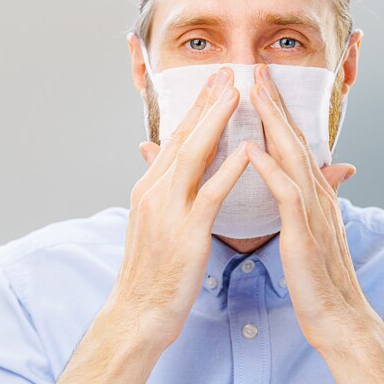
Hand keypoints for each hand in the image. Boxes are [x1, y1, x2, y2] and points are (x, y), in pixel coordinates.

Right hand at [111, 67, 247, 345]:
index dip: (196, 108)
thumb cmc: (151, 271)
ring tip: (235, 94)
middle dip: (206, 102)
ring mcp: (169, 210)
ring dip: (215, 122)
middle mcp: (156, 191)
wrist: (138, 311)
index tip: (214, 83)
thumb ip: (161, 189)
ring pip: (194, 156)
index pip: (176, 139)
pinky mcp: (187, 233)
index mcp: (150, 187)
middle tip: (226, 72)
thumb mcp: (152, 222)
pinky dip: (227, 170)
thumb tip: (163, 165)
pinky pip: (209, 195)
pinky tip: (245, 152)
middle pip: (184, 137)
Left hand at [246, 63, 383, 382]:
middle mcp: (316, 194)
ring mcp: (313, 212)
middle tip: (256, 68)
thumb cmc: (318, 275)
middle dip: (274, 101)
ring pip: (292, 156)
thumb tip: (306, 178)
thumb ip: (307, 199)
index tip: (259, 83)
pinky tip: (253, 149)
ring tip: (254, 91)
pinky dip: (271, 170)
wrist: (338, 315)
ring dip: (273, 122)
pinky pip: (287, 196)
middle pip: (293, 138)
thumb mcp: (312, 230)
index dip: (277, 111)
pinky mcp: (305, 234)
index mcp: (313, 192)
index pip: (293, 143)